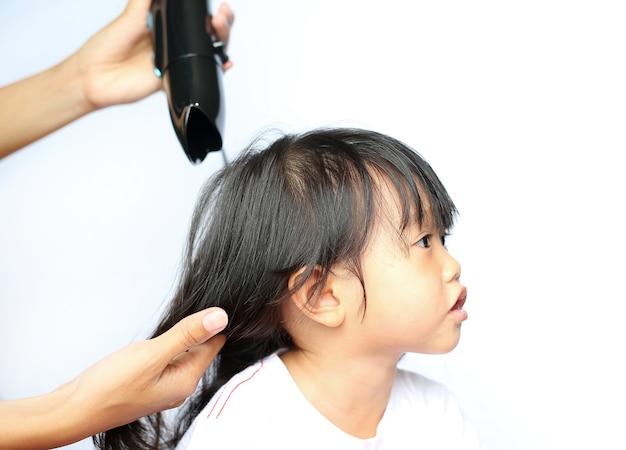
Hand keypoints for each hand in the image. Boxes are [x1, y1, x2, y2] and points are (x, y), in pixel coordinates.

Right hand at [68, 307, 227, 422]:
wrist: (72, 410)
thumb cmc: (108, 388)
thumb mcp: (152, 354)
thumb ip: (187, 335)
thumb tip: (220, 318)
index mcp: (186, 380)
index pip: (214, 344)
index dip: (212, 322)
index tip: (206, 303)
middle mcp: (178, 386)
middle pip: (199, 349)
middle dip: (194, 329)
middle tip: (184, 310)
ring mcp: (162, 387)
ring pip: (180, 354)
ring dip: (176, 338)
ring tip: (167, 325)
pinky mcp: (147, 385)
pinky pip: (164, 360)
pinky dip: (162, 347)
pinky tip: (151, 343)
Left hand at [77, 0, 234, 109]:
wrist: (94, 78)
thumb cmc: (105, 46)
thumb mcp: (130, 14)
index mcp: (162, 23)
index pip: (191, 15)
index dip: (207, 11)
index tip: (216, 6)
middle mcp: (171, 42)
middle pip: (205, 33)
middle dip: (221, 24)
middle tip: (221, 18)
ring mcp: (174, 61)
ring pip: (206, 53)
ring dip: (220, 43)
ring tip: (221, 33)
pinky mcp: (173, 79)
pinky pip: (198, 75)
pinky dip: (214, 70)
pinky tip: (223, 63)